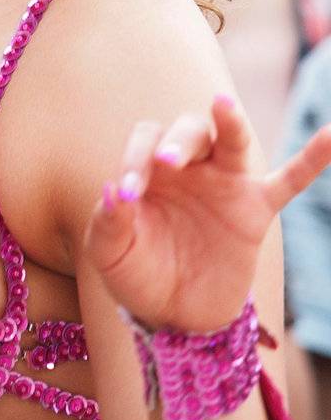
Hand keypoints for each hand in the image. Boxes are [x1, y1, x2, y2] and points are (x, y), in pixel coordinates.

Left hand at [85, 95, 330, 333]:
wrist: (174, 313)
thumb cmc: (137, 273)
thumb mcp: (110, 253)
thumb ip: (108, 224)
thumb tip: (109, 191)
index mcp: (150, 169)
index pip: (145, 141)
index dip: (134, 160)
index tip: (125, 194)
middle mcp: (188, 167)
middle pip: (188, 130)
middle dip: (177, 141)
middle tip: (166, 163)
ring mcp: (224, 184)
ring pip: (230, 141)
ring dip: (227, 124)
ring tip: (222, 107)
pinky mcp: (255, 211)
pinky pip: (288, 180)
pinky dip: (311, 158)